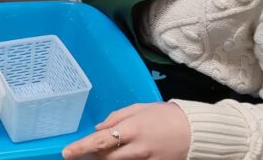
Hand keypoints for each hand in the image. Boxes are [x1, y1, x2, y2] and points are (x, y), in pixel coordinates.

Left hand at [62, 103, 190, 159]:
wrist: (197, 131)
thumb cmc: (165, 115)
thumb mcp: (139, 108)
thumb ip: (116, 117)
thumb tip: (97, 128)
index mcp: (132, 128)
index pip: (100, 141)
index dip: (81, 148)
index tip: (66, 153)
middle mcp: (137, 148)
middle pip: (106, 158)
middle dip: (93, 157)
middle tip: (84, 153)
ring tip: (103, 153)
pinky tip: (123, 156)